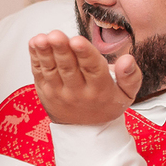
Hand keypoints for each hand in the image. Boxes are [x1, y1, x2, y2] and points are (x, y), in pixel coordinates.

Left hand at [28, 30, 142, 125]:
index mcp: (100, 89)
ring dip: (45, 53)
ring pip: (51, 70)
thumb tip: (128, 59)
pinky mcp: (44, 92)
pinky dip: (35, 57)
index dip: (85, 54)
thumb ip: (131, 76)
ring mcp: (59, 93)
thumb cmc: (106, 103)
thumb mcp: (127, 94)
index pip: (93, 69)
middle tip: (56, 35)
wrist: (85, 130)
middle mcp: (78, 92)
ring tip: (41, 39)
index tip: (77, 40)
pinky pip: (39, 73)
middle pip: (69, 68)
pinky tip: (34, 43)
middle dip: (61, 50)